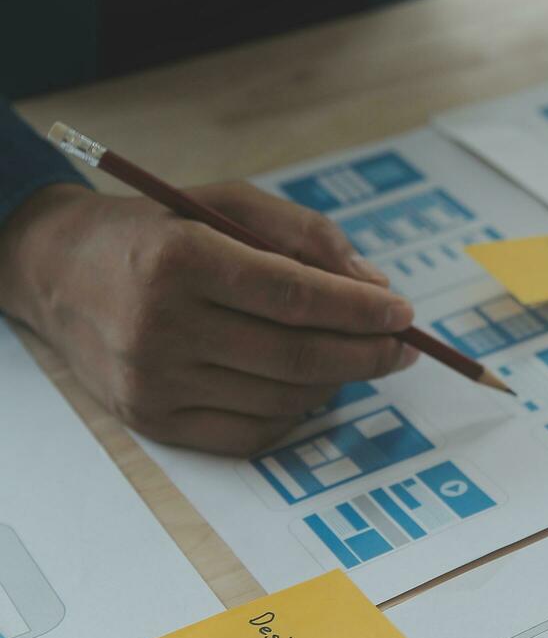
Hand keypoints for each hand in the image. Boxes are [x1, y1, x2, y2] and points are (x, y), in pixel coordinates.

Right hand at [0, 182, 417, 454]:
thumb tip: (375, 286)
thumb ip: (305, 235)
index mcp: (180, 258)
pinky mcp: (151, 420)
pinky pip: (251, 434)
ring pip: (283, 399)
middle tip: (403, 348)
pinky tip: (311, 386)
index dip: (359, 311)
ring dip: (337, 382)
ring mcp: (153, 380)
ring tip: (356, 358)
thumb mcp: (225, 203)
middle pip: (297, 356)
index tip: (404, 314)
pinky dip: (296, 414)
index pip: (294, 296)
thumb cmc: (156, 230)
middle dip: (367, 355)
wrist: (54, 270)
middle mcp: (161, 324)